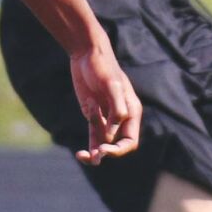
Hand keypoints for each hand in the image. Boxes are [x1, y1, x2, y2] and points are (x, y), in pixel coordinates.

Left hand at [69, 41, 141, 164]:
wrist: (87, 54)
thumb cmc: (103, 67)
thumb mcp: (112, 86)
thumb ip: (116, 109)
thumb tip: (112, 135)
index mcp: (131, 112)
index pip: (130, 140)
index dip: (119, 149)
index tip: (103, 150)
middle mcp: (121, 118)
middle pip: (118, 145)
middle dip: (107, 152)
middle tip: (94, 155)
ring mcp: (106, 118)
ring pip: (104, 143)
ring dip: (95, 153)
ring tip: (82, 157)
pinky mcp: (93, 116)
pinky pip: (94, 137)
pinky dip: (89, 147)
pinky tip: (80, 153)